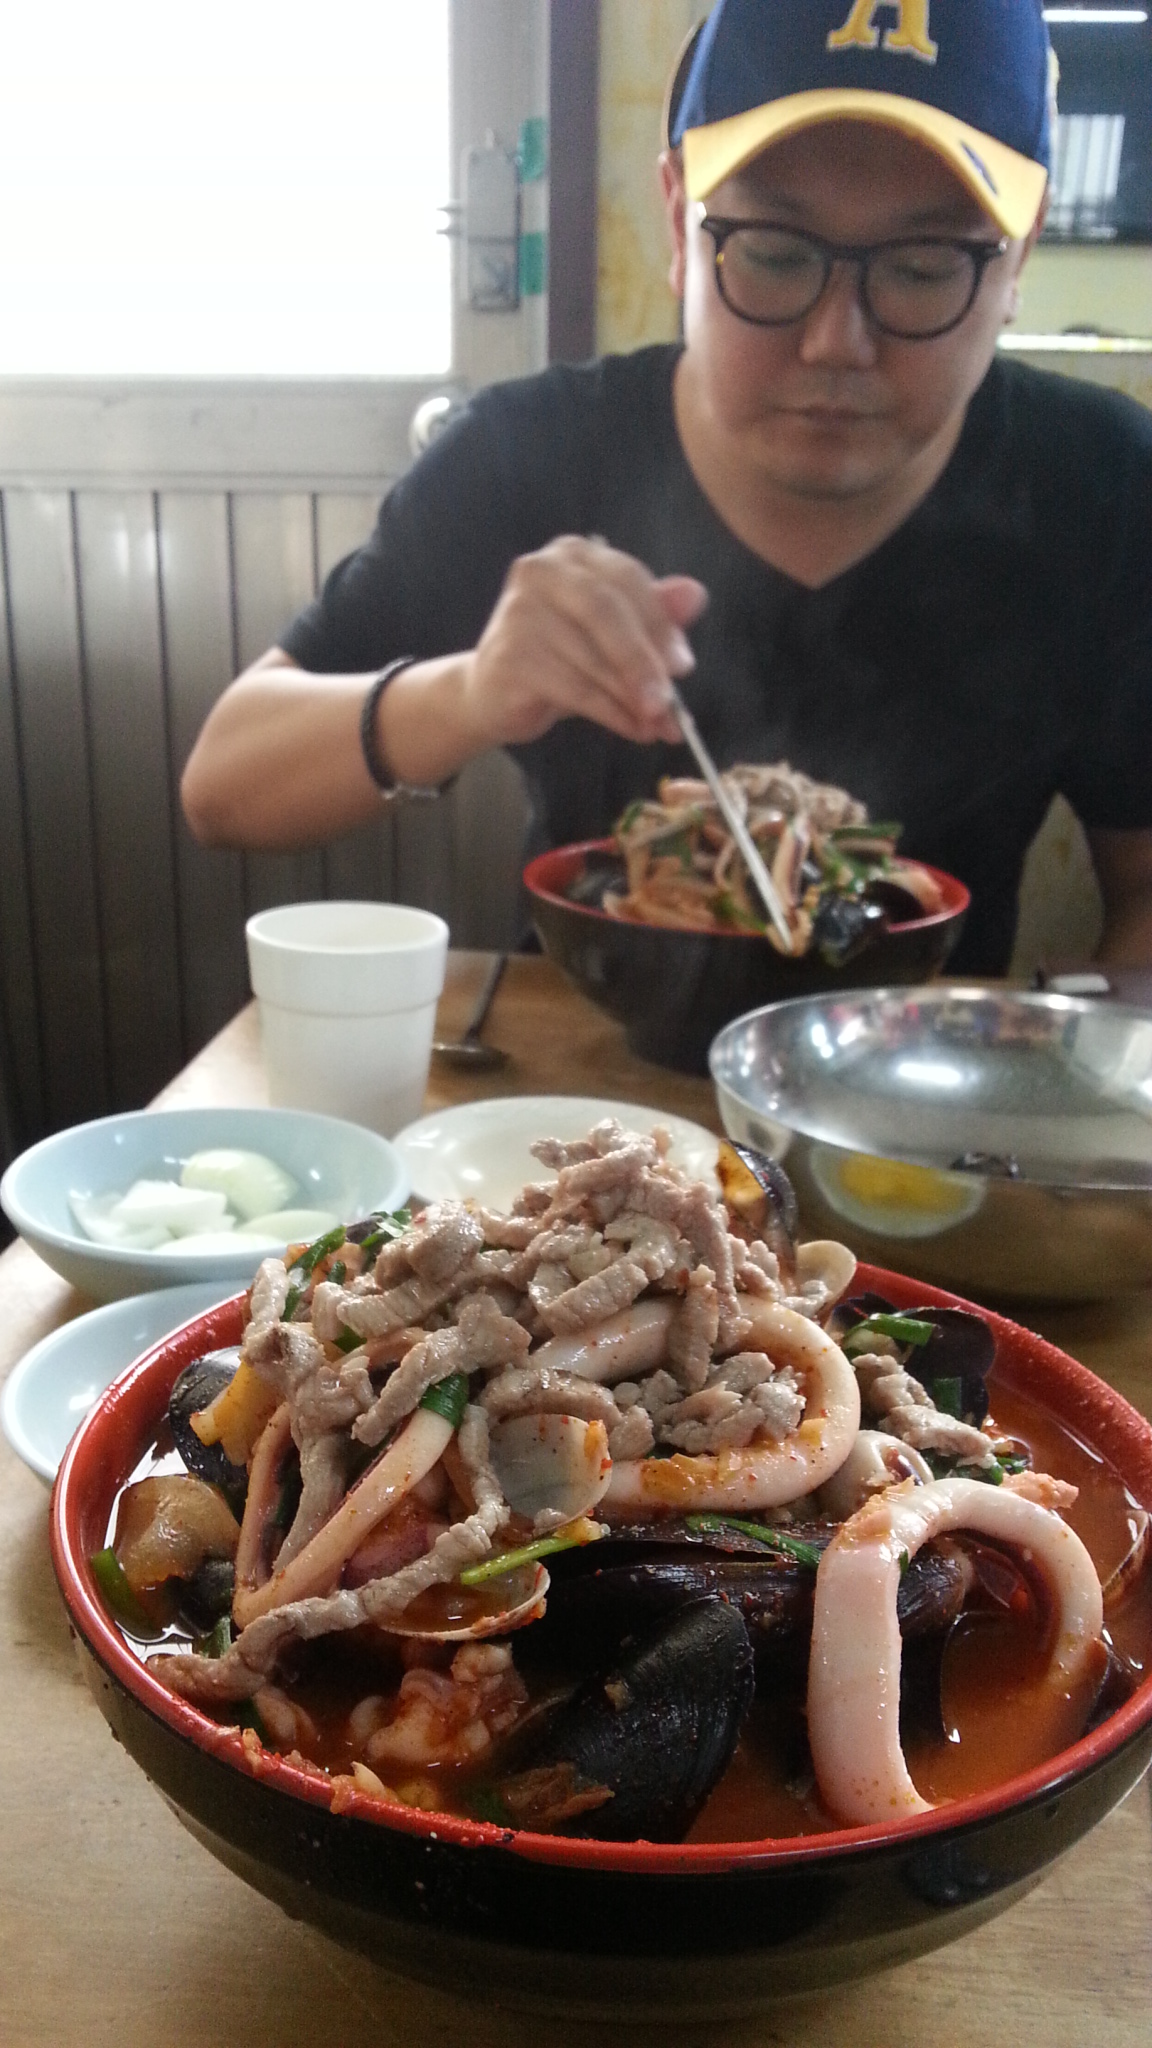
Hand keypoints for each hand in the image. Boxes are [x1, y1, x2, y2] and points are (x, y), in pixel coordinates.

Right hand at [459, 535, 708, 748]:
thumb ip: (653, 614)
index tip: (684, 666)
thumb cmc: (560, 657)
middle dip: (644, 661)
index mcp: (573, 555)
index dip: (660, 624)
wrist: (493, 692)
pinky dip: (611, 714)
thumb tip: (695, 595)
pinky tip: (632, 729)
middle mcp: (542, 571)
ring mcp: (519, 612)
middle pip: (606, 612)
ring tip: (658, 725)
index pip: (627, 579)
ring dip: (632, 699)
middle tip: (670, 702)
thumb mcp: (613, 634)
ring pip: (593, 659)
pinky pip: (575, 689)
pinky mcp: (510, 657)